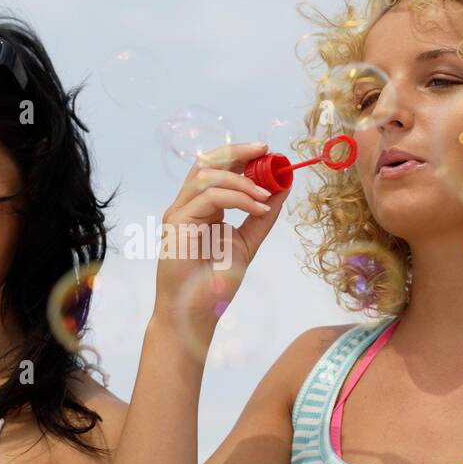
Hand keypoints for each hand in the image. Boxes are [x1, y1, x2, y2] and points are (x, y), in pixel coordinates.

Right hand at [153, 142, 287, 342]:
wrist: (196, 313)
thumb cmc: (216, 282)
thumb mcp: (247, 242)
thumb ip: (263, 215)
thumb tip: (284, 186)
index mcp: (201, 208)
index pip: (216, 169)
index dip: (240, 155)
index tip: (269, 152)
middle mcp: (187, 206)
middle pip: (206, 162)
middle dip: (237, 151)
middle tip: (266, 150)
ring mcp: (179, 213)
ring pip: (207, 176)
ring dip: (242, 180)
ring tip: (266, 195)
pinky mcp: (177, 223)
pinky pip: (209, 198)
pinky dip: (238, 198)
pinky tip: (259, 207)